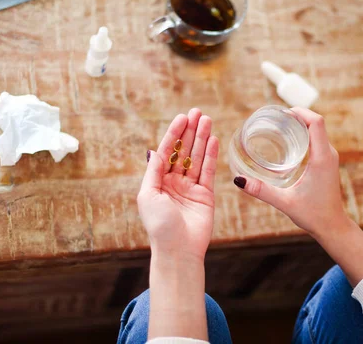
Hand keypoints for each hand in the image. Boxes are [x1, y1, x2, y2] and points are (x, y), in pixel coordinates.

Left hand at [138, 108, 219, 261]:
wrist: (178, 250)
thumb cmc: (159, 226)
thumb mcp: (148, 195)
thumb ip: (154, 172)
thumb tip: (156, 151)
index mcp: (157, 181)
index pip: (167, 151)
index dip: (174, 134)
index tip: (182, 117)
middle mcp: (174, 182)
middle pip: (183, 151)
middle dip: (189, 131)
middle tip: (197, 112)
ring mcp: (190, 187)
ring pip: (197, 158)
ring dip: (202, 139)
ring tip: (208, 120)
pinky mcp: (205, 195)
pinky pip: (208, 171)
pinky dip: (211, 155)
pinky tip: (214, 140)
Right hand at [233, 108, 347, 238]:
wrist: (333, 227)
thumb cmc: (314, 215)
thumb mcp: (285, 202)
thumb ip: (261, 191)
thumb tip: (238, 180)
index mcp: (321, 158)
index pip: (316, 122)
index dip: (301, 111)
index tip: (281, 112)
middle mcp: (328, 154)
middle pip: (315, 122)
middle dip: (295, 115)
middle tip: (273, 118)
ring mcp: (328, 157)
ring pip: (316, 130)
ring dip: (299, 124)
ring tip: (277, 125)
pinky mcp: (326, 163)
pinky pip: (316, 140)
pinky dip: (302, 134)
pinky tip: (286, 141)